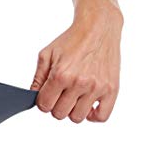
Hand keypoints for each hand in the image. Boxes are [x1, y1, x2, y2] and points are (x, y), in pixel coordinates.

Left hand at [31, 8, 122, 122]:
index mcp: (61, 75)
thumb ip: (37, 79)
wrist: (99, 26)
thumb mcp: (47, 55)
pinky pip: (101, 116)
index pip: (44, 106)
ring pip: (77, 118)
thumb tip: (33, 98)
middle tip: (62, 94)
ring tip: (75, 97)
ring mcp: (96, 87)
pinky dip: (93, 116)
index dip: (43, 102)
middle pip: (59, 114)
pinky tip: (88, 106)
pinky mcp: (112, 89)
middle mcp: (79, 82)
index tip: (48, 94)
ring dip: (73, 110)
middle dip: (56, 106)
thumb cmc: (71, 40)